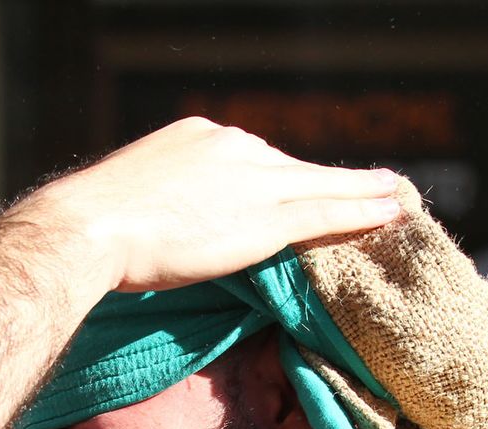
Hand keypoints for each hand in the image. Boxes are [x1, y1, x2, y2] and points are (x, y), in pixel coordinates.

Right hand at [12, 117, 401, 292]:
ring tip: (395, 197)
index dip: (277, 180)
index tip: (296, 189)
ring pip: (319, 185)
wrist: (92, 227)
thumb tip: (159, 231)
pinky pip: (326, 210)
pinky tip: (392, 210)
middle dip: (324, 183)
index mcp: (197, 137)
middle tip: (368, 189)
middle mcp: (232, 146)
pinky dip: (363, 210)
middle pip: (290, 168)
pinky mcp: (267, 215)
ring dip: (361, 193)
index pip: (250, 160)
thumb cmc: (93, 228)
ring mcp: (252, 177)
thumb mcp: (132, 200)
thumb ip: (163, 205)